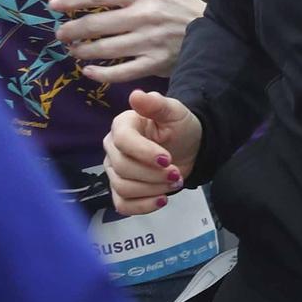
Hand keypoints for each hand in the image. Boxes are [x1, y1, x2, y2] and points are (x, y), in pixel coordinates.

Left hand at [49, 0, 204, 83]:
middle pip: (97, 25)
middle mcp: (143, 16)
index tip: (53, 5)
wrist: (214, 31)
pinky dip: (101, 74)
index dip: (73, 0)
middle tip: (60, 34)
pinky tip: (88, 71)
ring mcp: (148, 41)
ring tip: (73, 50)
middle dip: (72, 30)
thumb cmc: (182, 2)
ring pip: (105, 50)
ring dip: (83, 51)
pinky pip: (121, 72)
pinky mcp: (154, 63)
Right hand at [104, 89, 202, 215]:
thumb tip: (136, 95)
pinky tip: (162, 200)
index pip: (123, 141)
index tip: (167, 159)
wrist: (188, 147)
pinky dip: (143, 206)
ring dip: (152, 189)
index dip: (144, 153)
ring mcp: (115, 170)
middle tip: (176, 173)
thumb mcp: (174, 112)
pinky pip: (122, 204)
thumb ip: (156, 104)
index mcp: (122, 125)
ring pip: (122, 187)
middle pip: (122, 167)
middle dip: (152, 174)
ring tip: (174, 182)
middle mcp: (113, 148)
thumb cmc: (179, 127)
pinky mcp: (121, 190)